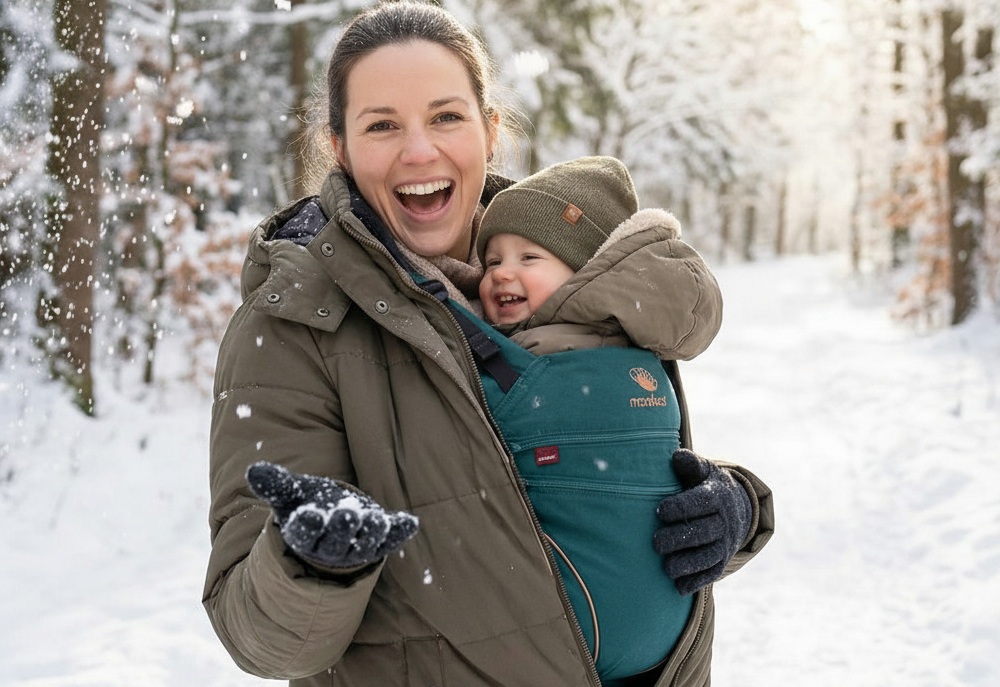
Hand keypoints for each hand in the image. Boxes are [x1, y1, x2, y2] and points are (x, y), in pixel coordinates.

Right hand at [246, 461, 418, 568]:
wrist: (332, 521)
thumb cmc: (308, 505)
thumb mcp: (292, 494)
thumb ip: (276, 484)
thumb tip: (253, 470)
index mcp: (305, 535)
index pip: (304, 534)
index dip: (308, 526)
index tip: (309, 514)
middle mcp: (331, 547)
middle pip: (336, 543)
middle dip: (343, 529)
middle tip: (347, 514)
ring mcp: (357, 547)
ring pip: (364, 545)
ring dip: (372, 533)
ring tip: (378, 520)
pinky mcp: (380, 542)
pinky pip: (391, 540)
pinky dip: (400, 532)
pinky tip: (410, 522)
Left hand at [653, 449, 750, 594]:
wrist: (735, 506)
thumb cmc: (706, 484)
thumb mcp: (702, 470)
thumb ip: (690, 464)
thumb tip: (676, 456)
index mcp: (718, 495)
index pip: (701, 502)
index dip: (681, 507)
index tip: (659, 511)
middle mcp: (725, 520)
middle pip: (705, 532)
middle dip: (680, 539)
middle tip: (656, 543)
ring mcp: (726, 543)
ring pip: (710, 556)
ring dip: (688, 565)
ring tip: (666, 568)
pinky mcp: (723, 560)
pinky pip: (713, 573)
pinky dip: (697, 582)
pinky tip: (679, 587)